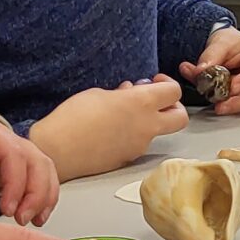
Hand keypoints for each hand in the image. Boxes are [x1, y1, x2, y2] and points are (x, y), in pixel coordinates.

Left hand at [0, 112, 58, 223]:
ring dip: (45, 197)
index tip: (7, 209)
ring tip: (34, 221)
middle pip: (38, 162)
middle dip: (37, 193)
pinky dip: (45, 198)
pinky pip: (42, 179)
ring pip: (45, 170)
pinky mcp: (19, 166)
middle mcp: (9, 139)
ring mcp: (18, 152)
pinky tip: (37, 217)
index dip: (15, 183)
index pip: (13, 155)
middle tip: (22, 219)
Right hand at [28, 80, 186, 179]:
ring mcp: (139, 146)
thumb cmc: (73, 117)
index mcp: (142, 104)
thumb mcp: (99, 94)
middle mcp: (147, 127)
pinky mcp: (127, 159)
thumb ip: (123, 94)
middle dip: (173, 107)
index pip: (174, 92)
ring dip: (148, 120)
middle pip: (181, 118)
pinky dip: (132, 134)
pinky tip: (110, 129)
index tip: (154, 81)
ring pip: (157, 131)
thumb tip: (131, 94)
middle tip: (155, 101)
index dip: (167, 83)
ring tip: (121, 113)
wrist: (58, 150)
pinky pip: (138, 143)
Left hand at [182, 25, 239, 114]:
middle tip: (223, 104)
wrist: (229, 49)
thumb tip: (200, 71)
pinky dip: (234, 106)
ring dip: (236, 106)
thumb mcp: (221, 42)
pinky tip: (222, 105)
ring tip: (219, 106)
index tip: (232, 86)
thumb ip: (210, 56)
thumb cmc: (232, 44)